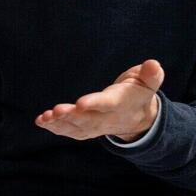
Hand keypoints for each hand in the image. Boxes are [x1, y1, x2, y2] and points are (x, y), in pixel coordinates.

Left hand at [35, 59, 163, 141]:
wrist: (138, 118)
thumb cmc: (139, 93)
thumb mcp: (149, 82)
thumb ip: (151, 75)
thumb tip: (153, 64)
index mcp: (122, 104)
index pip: (107, 104)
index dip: (94, 104)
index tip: (80, 103)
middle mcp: (107, 118)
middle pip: (88, 119)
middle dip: (71, 116)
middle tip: (55, 111)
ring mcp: (96, 126)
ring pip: (76, 128)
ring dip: (59, 123)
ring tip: (44, 118)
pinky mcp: (86, 129)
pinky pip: (70, 131)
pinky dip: (56, 128)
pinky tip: (42, 121)